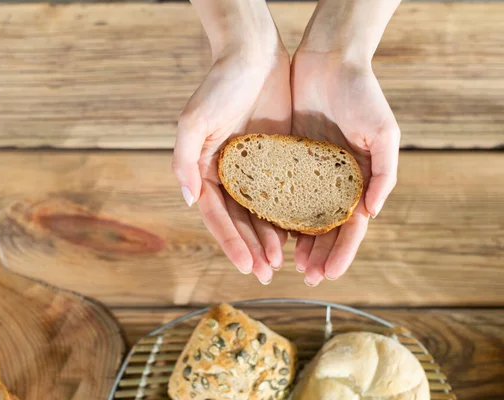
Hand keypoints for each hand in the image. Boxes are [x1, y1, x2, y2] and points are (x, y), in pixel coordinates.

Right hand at [172, 40, 291, 284]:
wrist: (252, 54)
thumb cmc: (218, 85)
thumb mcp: (193, 121)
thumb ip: (184, 161)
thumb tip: (190, 200)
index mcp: (207, 171)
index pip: (218, 216)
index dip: (231, 243)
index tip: (248, 266)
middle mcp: (229, 175)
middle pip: (240, 221)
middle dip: (253, 248)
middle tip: (268, 274)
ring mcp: (255, 169)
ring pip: (263, 212)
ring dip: (271, 238)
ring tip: (285, 261)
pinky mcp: (279, 158)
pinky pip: (285, 191)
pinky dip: (291, 213)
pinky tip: (301, 232)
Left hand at [290, 50, 399, 285]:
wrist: (329, 59)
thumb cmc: (362, 93)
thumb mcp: (383, 132)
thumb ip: (384, 173)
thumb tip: (371, 213)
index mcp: (360, 179)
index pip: (351, 226)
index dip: (342, 251)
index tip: (329, 274)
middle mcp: (334, 181)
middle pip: (326, 226)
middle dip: (318, 254)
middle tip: (305, 277)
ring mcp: (310, 171)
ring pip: (302, 215)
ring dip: (297, 241)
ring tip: (285, 264)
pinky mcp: (287, 158)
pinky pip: (280, 190)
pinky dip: (276, 213)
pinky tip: (269, 231)